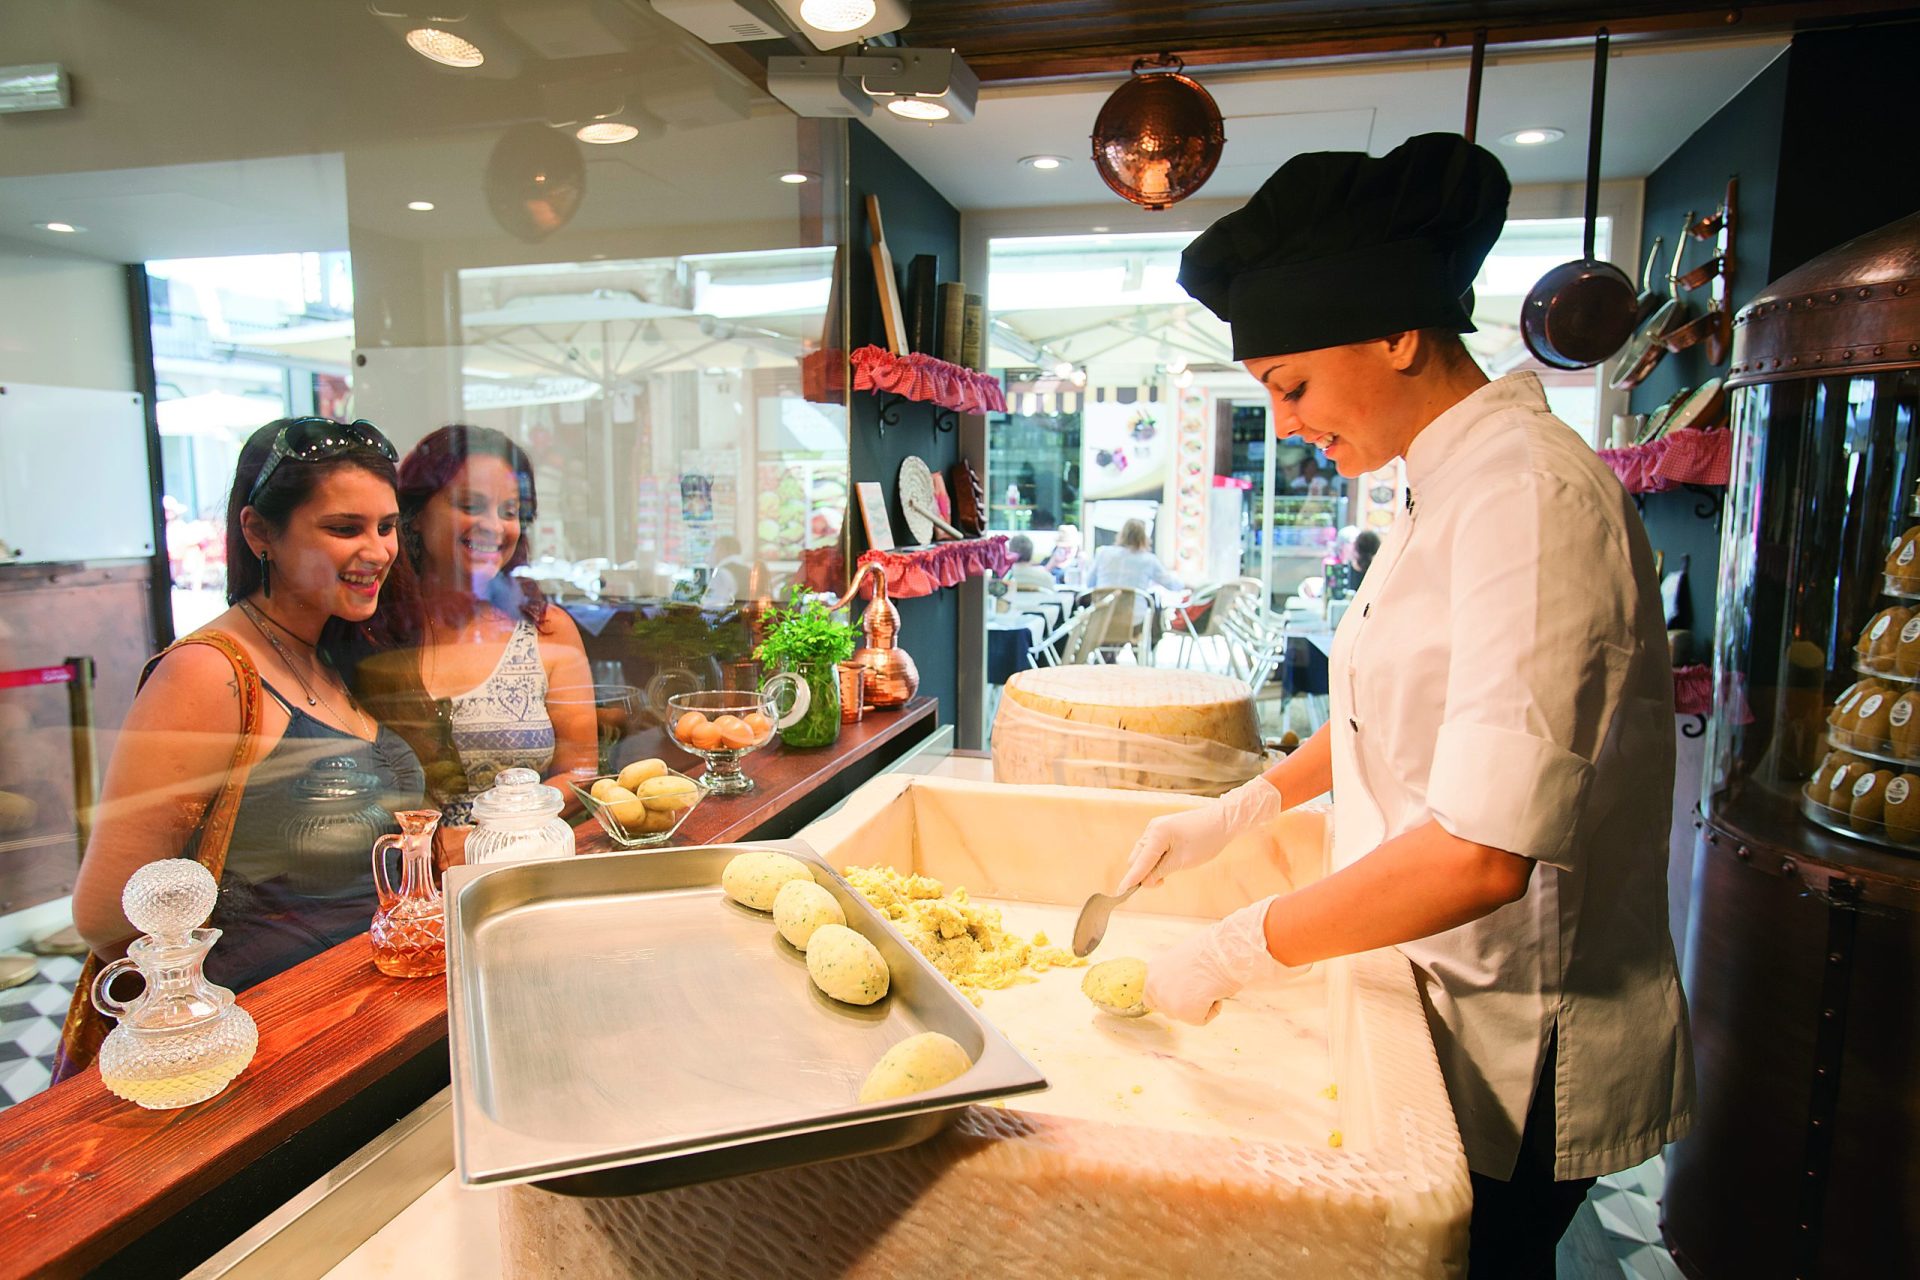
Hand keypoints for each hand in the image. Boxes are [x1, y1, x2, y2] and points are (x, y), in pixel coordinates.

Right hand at [1117, 776, 1282, 893]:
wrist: (1223, 820)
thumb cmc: (1206, 840)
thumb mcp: (1183, 861)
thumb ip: (1160, 872)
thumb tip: (1144, 883)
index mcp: (1156, 834)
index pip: (1139, 863)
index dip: (1131, 880)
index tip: (1120, 894)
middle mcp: (1151, 829)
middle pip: (1136, 859)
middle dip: (1144, 874)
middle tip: (1163, 883)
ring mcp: (1155, 828)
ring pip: (1143, 854)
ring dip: (1150, 867)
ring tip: (1169, 873)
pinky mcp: (1161, 829)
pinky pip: (1150, 848)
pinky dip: (1155, 859)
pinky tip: (1169, 863)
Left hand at [1145, 895, 1303, 1024]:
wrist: (1223, 949)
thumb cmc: (1210, 948)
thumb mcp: (1184, 960)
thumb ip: (1177, 976)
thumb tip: (1185, 989)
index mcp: (1154, 970)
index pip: (1152, 996)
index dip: (1170, 999)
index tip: (1185, 995)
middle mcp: (1154, 986)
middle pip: (1167, 1010)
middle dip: (1184, 1005)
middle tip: (1201, 989)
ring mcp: (1167, 1001)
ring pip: (1184, 1016)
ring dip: (1198, 1006)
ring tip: (1209, 986)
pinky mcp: (1184, 1012)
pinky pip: (1201, 1020)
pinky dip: (1212, 1010)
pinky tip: (1215, 992)